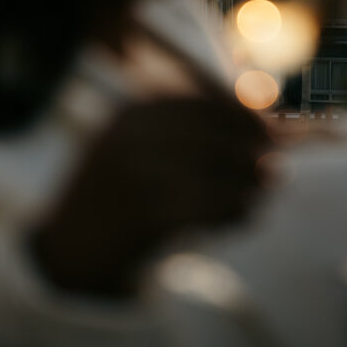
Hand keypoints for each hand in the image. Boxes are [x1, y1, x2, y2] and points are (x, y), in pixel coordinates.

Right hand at [29, 90, 269, 295]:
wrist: (69, 246)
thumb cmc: (121, 188)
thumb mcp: (143, 142)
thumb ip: (195, 127)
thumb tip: (268, 118)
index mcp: (134, 109)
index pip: (204, 100)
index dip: (244, 114)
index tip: (274, 128)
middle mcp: (133, 135)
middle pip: (214, 135)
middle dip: (252, 150)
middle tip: (278, 167)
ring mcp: (136, 174)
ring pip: (215, 172)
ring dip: (248, 184)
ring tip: (264, 192)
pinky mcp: (145, 214)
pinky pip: (207, 208)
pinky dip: (234, 211)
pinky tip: (247, 215)